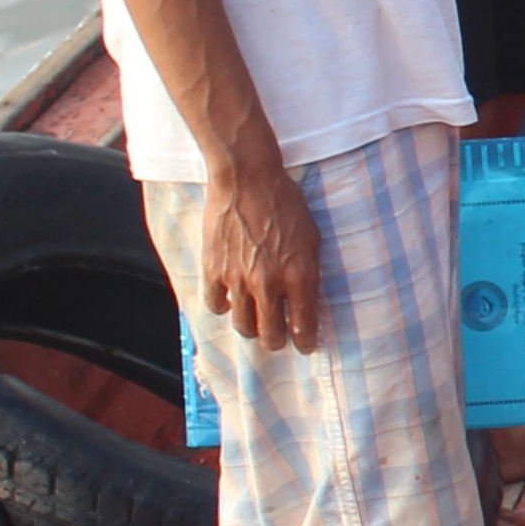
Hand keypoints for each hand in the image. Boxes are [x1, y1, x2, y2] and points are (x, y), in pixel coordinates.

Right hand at [201, 159, 325, 354]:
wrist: (247, 179)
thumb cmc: (285, 203)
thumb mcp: (312, 237)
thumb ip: (309, 273)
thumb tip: (307, 301)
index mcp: (299, 276)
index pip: (303, 326)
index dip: (305, 342)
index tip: (304, 345)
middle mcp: (268, 284)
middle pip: (269, 335)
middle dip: (276, 340)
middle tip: (277, 335)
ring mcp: (238, 280)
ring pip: (242, 326)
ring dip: (250, 326)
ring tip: (255, 318)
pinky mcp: (213, 271)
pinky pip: (215, 306)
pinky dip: (223, 306)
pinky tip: (230, 297)